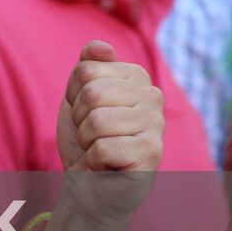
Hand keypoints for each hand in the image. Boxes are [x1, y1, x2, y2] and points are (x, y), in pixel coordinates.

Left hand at [55, 41, 163, 228]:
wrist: (88, 184)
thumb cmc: (85, 139)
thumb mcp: (77, 96)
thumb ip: (87, 66)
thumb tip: (101, 47)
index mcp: (136, 77)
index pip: (86, 70)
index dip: (74, 95)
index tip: (86, 112)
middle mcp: (153, 96)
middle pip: (92, 93)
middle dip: (80, 119)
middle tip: (91, 135)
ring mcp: (157, 124)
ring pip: (98, 121)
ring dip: (86, 140)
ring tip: (99, 149)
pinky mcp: (153, 153)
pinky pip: (105, 148)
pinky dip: (94, 160)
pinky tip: (107, 165)